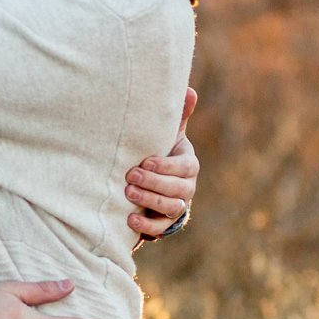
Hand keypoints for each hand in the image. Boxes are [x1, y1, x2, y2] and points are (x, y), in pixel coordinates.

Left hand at [125, 87, 199, 242]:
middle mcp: (186, 187)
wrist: (153, 183)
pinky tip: (129, 219)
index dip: (165, 166)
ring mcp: (177, 207)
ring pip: (170, 208)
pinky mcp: (164, 224)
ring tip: (128, 193)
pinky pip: (160, 228)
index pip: (184, 167)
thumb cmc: (159, 153)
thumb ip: (177, 117)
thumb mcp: (168, 135)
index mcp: (188, 164)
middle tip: (131, 176)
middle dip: (154, 183)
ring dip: (149, 201)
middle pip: (177, 189)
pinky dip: (146, 225)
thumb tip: (189, 90)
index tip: (144, 161)